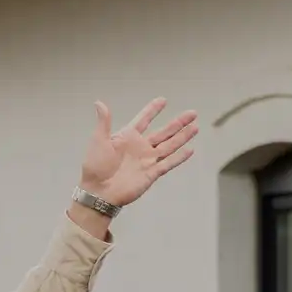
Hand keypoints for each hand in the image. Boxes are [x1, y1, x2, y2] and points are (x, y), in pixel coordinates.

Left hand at [79, 100, 201, 210]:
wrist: (98, 191)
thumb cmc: (95, 166)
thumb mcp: (99, 140)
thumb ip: (104, 121)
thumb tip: (99, 103)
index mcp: (128, 136)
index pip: (144, 120)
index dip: (153, 110)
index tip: (163, 100)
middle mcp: (140, 147)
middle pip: (164, 131)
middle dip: (178, 122)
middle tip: (192, 113)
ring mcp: (147, 160)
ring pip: (170, 145)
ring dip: (183, 136)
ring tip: (196, 126)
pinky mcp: (151, 174)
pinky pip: (168, 163)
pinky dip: (179, 157)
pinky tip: (190, 150)